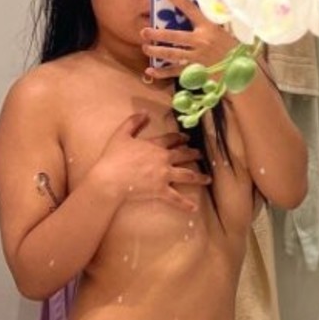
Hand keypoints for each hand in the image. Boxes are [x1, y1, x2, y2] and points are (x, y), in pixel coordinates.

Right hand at [91, 112, 210, 211]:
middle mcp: (164, 159)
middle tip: (201, 156)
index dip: (180, 138)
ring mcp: (164, 175)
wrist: (110, 178)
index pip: (172, 139)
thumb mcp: (121, 134)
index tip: (187, 139)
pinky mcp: (161, 190)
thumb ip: (133, 122)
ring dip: (199, 177)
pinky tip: (194, 207)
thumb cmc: (114, 157)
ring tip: (208, 179)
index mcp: (155, 146)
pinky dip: (186, 203)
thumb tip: (144, 112)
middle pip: (184, 156)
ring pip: (187, 175)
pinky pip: (176, 198)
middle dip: (194, 155)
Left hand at [140, 0, 239, 81]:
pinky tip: (150, 71)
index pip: (189, 9)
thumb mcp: (225, 31)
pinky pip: (175, 71)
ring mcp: (197, 57)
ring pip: (171, 54)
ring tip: (145, 48)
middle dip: (156, 34)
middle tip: (144, 31)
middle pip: (173, 36)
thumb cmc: (234, 49)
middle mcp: (201, 41)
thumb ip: (211, 22)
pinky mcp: (195, 72)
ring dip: (155, 52)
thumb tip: (202, 7)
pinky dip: (162, 73)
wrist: (241, 71)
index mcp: (209, 27)